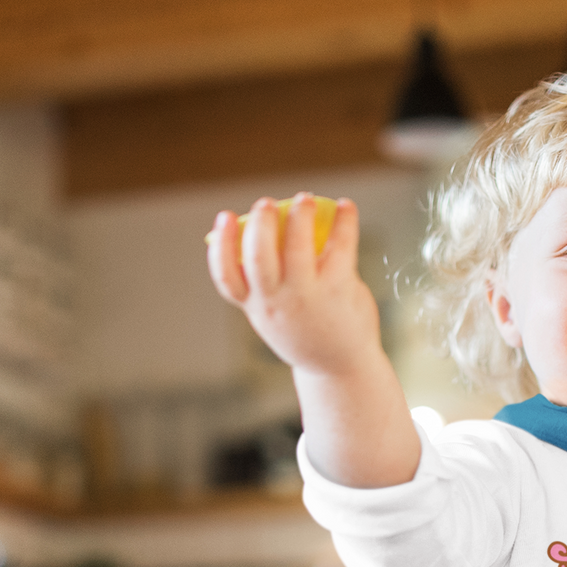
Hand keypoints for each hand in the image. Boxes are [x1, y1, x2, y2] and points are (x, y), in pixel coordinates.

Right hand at [206, 193, 419, 488]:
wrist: (341, 368)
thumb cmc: (308, 332)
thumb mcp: (278, 314)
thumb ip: (271, 282)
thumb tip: (274, 228)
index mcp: (257, 307)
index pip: (227, 277)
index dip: (221, 246)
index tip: (222, 218)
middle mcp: (277, 302)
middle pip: (258, 257)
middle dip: (260, 224)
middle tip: (266, 203)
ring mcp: (307, 297)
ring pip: (296, 248)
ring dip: (299, 217)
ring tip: (305, 199)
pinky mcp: (338, 289)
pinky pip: (339, 247)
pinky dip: (343, 222)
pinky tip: (346, 206)